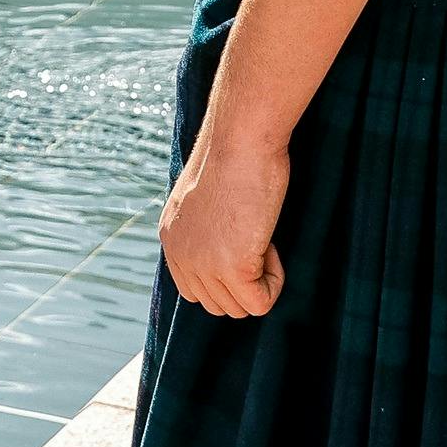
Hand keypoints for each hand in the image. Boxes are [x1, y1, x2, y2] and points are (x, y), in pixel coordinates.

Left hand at [157, 112, 289, 317]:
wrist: (242, 138)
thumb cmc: (234, 153)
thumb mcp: (204, 195)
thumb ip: (204, 227)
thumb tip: (225, 245)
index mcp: (172, 237)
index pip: (193, 290)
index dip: (225, 275)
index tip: (242, 240)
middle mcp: (181, 254)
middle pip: (216, 304)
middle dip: (243, 283)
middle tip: (256, 240)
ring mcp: (203, 263)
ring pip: (237, 308)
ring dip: (259, 282)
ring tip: (264, 240)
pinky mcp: (232, 266)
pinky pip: (260, 302)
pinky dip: (274, 282)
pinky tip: (272, 247)